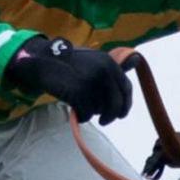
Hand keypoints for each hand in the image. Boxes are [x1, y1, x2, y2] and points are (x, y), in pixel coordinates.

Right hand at [4, 37, 132, 124]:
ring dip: (92, 112)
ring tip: (81, 106)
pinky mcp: (79, 93)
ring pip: (100, 109)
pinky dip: (81, 116)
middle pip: (116, 103)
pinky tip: (75, 111)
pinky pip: (86, 113)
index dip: (125, 104)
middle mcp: (103, 71)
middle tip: (104, 121)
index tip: (121, 114)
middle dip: (111, 115)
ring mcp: (91, 82)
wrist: (42, 61)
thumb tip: (137, 58)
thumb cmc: (68, 62)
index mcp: (109, 62)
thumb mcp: (94, 59)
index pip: (126, 88)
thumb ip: (113, 66)